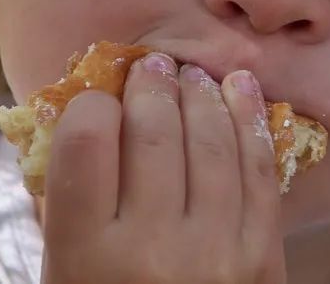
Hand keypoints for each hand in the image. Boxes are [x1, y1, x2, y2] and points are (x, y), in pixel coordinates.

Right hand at [40, 52, 285, 283]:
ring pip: (212, 144)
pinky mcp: (262, 257)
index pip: (86, 144)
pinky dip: (250, 122)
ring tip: (194, 74)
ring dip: (203, 95)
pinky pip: (260, 172)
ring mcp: (215, 253)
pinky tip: (240, 90)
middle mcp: (151, 251)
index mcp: (86, 255)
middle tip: (153, 67)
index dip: (93, 106)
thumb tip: (88, 116)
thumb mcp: (67, 271)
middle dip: (154, 86)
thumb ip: (70, 204)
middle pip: (154, 135)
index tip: (100, 99)